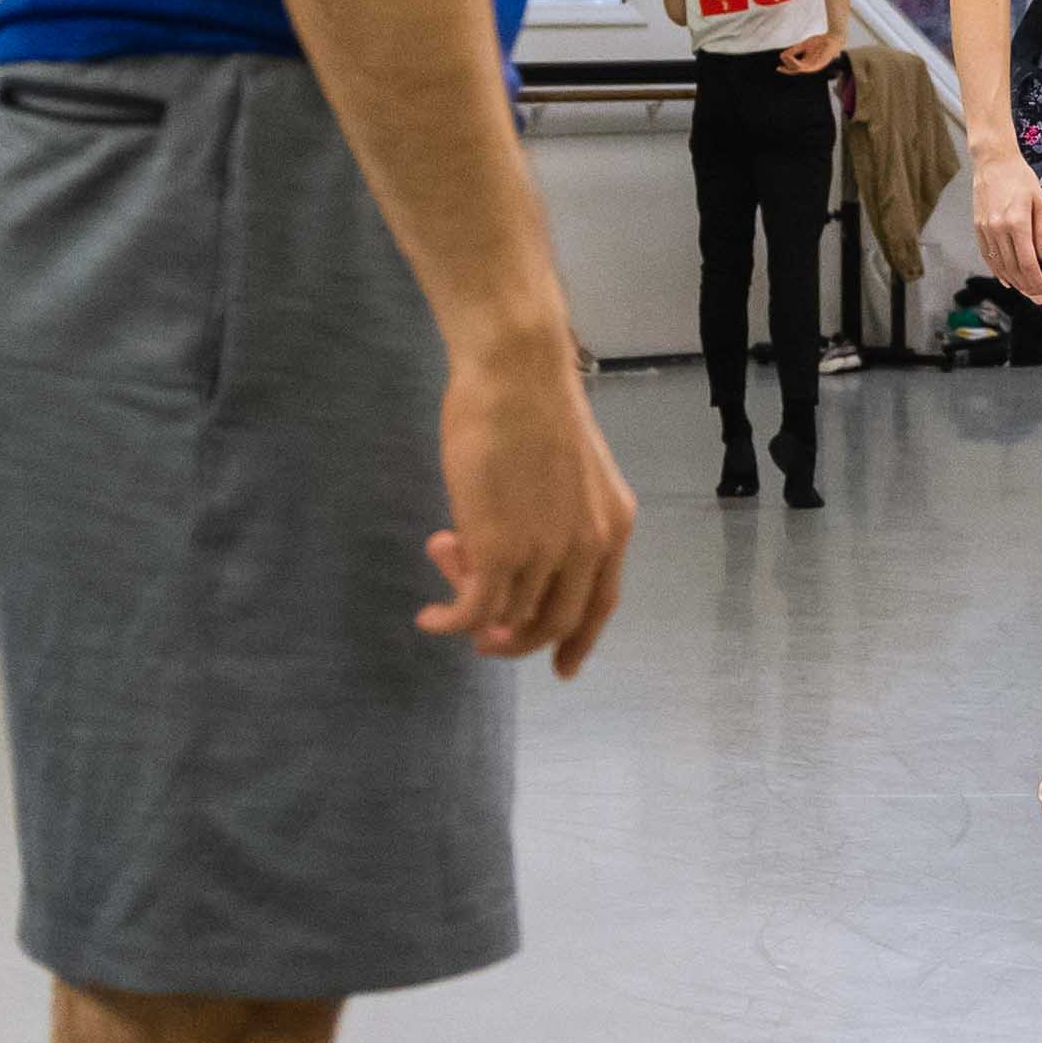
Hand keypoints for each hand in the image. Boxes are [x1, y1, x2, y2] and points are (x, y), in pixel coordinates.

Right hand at [418, 332, 636, 671]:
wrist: (515, 373)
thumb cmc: (530, 406)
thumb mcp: (566, 471)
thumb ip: (555, 516)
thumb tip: (509, 553)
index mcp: (612, 525)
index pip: (601, 604)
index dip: (579, 640)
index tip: (563, 669)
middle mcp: (588, 547)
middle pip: (554, 622)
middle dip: (515, 638)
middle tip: (481, 634)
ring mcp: (547, 553)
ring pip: (508, 616)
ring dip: (470, 608)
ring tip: (442, 560)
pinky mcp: (501, 550)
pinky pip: (474, 610)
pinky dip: (450, 621)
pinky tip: (429, 618)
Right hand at [777, 30, 839, 74]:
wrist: (833, 37)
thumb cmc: (819, 41)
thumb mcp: (804, 45)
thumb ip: (794, 50)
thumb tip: (782, 56)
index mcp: (807, 62)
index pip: (795, 69)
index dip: (786, 69)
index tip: (778, 68)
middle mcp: (811, 66)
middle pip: (797, 71)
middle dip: (788, 69)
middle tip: (779, 67)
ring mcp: (816, 66)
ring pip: (801, 69)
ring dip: (792, 65)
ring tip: (785, 59)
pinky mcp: (820, 64)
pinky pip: (808, 66)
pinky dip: (800, 64)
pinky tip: (795, 62)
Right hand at [971, 145, 1041, 307]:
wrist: (994, 162)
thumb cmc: (1020, 179)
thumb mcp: (1041, 203)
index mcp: (1017, 222)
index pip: (1028, 263)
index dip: (1037, 283)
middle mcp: (998, 229)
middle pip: (1013, 269)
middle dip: (1028, 288)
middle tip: (1039, 299)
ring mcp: (985, 230)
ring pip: (999, 266)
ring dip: (1014, 283)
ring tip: (1027, 292)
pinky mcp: (977, 228)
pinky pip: (988, 256)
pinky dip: (998, 271)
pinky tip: (1007, 280)